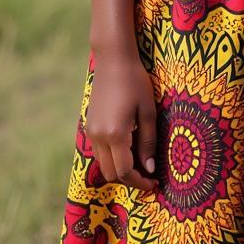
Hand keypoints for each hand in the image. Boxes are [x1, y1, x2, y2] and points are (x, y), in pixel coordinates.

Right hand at [84, 48, 158, 191]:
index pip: (125, 172)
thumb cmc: (135, 81)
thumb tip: (150, 168)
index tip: (154, 184)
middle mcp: (99, 137)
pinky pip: (99, 150)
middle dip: (130, 179)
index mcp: (115, 134)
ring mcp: (91, 131)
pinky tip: (128, 145)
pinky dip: (112, 155)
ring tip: (140, 160)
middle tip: (149, 174)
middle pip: (111, 173)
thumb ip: (148, 141)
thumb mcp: (148, 111)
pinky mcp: (89, 124)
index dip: (140, 182)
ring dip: (120, 168)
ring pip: (103, 163)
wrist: (113, 59)